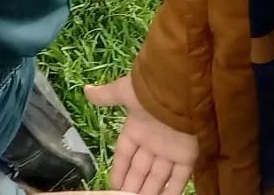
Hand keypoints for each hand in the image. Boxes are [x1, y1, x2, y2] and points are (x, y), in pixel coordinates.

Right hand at [86, 76, 197, 194]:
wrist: (179, 91)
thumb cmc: (148, 92)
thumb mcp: (123, 91)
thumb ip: (106, 96)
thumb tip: (86, 90)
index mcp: (136, 128)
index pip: (124, 153)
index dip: (119, 169)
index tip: (113, 185)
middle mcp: (151, 142)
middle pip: (140, 169)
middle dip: (133, 184)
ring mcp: (169, 151)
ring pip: (157, 177)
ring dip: (149, 191)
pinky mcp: (187, 157)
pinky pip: (179, 178)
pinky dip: (172, 190)